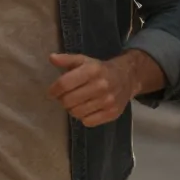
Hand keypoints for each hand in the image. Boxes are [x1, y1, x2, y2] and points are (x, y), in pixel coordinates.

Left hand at [47, 50, 163, 126]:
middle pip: (68, 100)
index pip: (64, 83)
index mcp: (93, 70)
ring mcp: (108, 101)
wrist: (127, 78)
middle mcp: (102, 85)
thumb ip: (67, 60)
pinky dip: (83, 117)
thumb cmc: (100, 70)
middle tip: (65, 97)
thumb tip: (52, 58)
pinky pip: (88, 122)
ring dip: (72, 109)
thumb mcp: (84, 61)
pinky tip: (86, 109)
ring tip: (76, 103)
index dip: (54, 90)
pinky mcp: (112, 113)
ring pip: (76, 113)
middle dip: (62, 100)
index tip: (52, 92)